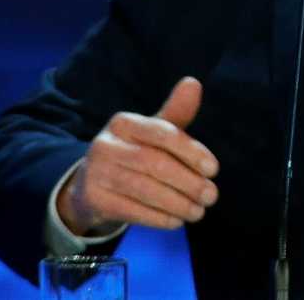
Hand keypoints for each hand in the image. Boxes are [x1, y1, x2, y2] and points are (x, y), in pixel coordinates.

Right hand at [56, 76, 219, 235]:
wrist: (90, 186)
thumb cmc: (132, 154)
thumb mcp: (152, 133)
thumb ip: (175, 113)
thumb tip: (194, 83)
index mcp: (124, 122)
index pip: (162, 133)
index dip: (191, 151)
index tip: (214, 169)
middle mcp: (105, 144)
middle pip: (154, 163)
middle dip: (188, 182)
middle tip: (211, 195)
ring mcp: (96, 172)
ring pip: (145, 189)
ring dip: (178, 203)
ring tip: (199, 211)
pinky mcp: (93, 199)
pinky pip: (132, 210)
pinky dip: (159, 217)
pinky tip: (177, 220)